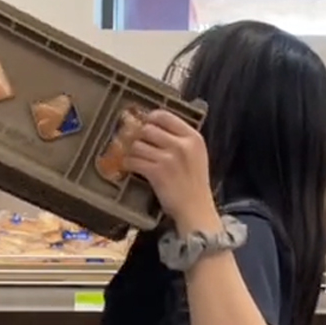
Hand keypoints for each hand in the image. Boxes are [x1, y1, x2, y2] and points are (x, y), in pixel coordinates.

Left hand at [123, 110, 217, 231]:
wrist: (196, 209)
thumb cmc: (194, 183)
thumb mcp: (196, 155)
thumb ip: (180, 139)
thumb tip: (151, 126)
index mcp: (194, 137)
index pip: (165, 115)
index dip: (150, 118)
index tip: (145, 124)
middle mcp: (182, 145)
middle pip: (147, 129)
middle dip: (139, 136)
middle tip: (137, 144)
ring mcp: (169, 158)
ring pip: (137, 144)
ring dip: (132, 152)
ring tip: (136, 158)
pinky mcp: (156, 172)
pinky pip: (132, 160)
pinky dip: (129, 164)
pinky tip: (133, 168)